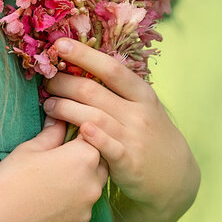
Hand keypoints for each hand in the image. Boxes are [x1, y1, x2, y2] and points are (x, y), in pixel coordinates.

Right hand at [0, 113, 110, 221]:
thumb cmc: (11, 178)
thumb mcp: (31, 148)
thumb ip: (53, 133)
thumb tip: (60, 120)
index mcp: (84, 157)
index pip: (93, 139)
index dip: (78, 136)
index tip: (64, 139)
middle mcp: (93, 184)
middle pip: (98, 165)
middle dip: (84, 161)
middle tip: (58, 162)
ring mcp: (86, 209)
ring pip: (90, 191)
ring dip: (79, 185)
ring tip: (51, 185)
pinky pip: (79, 211)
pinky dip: (69, 207)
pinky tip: (48, 204)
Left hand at [40, 39, 199, 221]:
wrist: (174, 176)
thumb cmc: (150, 135)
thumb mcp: (143, 107)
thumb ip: (118, 90)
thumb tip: (82, 66)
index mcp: (142, 94)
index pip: (111, 68)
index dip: (84, 54)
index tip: (60, 44)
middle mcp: (138, 112)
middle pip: (94, 91)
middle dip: (64, 83)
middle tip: (46, 81)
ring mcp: (133, 137)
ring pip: (93, 116)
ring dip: (65, 108)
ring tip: (48, 105)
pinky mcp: (128, 162)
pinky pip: (107, 146)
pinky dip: (92, 136)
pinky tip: (77, 129)